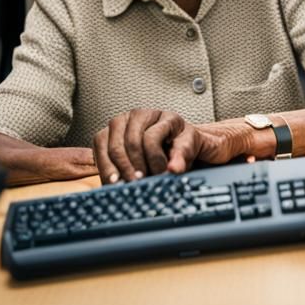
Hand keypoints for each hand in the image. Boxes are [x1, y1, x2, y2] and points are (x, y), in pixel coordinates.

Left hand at [93, 110, 254, 182]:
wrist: (202, 151)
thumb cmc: (166, 160)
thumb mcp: (138, 166)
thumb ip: (123, 172)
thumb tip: (110, 188)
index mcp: (123, 125)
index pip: (102, 140)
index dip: (106, 165)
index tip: (114, 183)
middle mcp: (142, 116)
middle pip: (123, 140)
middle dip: (128, 167)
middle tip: (136, 182)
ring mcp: (166, 119)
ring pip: (146, 138)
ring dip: (150, 163)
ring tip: (155, 176)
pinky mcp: (188, 128)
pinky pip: (177, 144)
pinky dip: (175, 160)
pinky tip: (173, 170)